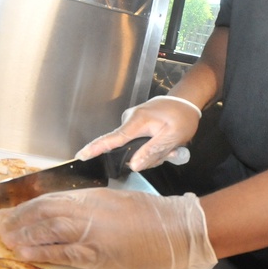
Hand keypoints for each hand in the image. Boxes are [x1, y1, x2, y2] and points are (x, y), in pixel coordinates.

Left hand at [0, 189, 216, 268]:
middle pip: (44, 212)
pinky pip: (63, 252)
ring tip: (6, 239)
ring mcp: (92, 232)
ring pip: (48, 229)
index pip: (51, 198)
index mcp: (93, 195)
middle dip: (19, 219)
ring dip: (24, 235)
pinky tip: (26, 254)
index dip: (27, 205)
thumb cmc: (150, 216)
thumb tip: (65, 210)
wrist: (176, 230)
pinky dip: (41, 252)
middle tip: (0, 225)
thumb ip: (91, 205)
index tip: (10, 211)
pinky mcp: (98, 254)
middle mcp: (89, 210)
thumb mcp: (117, 201)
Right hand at [75, 96, 200, 170]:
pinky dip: (151, 147)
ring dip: (151, 153)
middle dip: (146, 157)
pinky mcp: (136, 125)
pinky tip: (164, 143)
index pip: (113, 138)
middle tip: (168, 152)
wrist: (186, 103)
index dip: (96, 148)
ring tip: (168, 146)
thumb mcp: (172, 137)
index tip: (81, 155)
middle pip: (127, 150)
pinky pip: (139, 144)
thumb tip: (134, 165)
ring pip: (135, 150)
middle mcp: (130, 119)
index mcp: (137, 121)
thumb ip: (152, 151)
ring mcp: (132, 122)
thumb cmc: (181, 117)